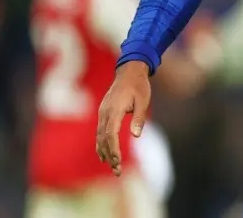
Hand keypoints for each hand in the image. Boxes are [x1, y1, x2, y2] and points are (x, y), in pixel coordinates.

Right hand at [96, 61, 150, 175]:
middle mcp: (104, 113)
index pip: (110, 134)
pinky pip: (99, 132)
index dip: (113, 149)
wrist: (129, 71)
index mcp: (114, 110)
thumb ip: (138, 118)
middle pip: (103, 139)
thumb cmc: (139, 86)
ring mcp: (102, 113)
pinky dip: (101, 144)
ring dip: (105, 152)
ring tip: (113, 166)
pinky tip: (104, 154)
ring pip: (99, 137)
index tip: (118, 161)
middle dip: (110, 155)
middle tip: (118, 171)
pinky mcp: (103, 113)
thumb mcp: (143, 101)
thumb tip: (135, 135)